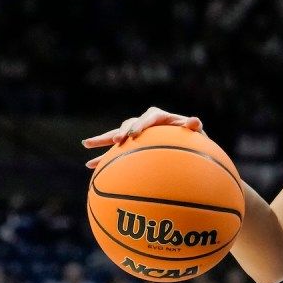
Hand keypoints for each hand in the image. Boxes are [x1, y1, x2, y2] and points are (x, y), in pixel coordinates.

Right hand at [82, 106, 204, 168]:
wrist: (186, 147)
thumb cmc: (193, 139)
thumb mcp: (196, 133)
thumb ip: (194, 126)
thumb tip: (195, 121)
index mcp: (159, 116)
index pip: (149, 117)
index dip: (141, 124)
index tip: (134, 134)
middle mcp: (144, 123)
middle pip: (128, 124)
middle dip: (121, 131)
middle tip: (117, 140)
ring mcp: (135, 135)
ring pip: (115, 136)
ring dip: (102, 140)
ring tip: (86, 144)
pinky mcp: (130, 146)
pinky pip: (114, 152)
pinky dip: (102, 158)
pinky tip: (90, 166)